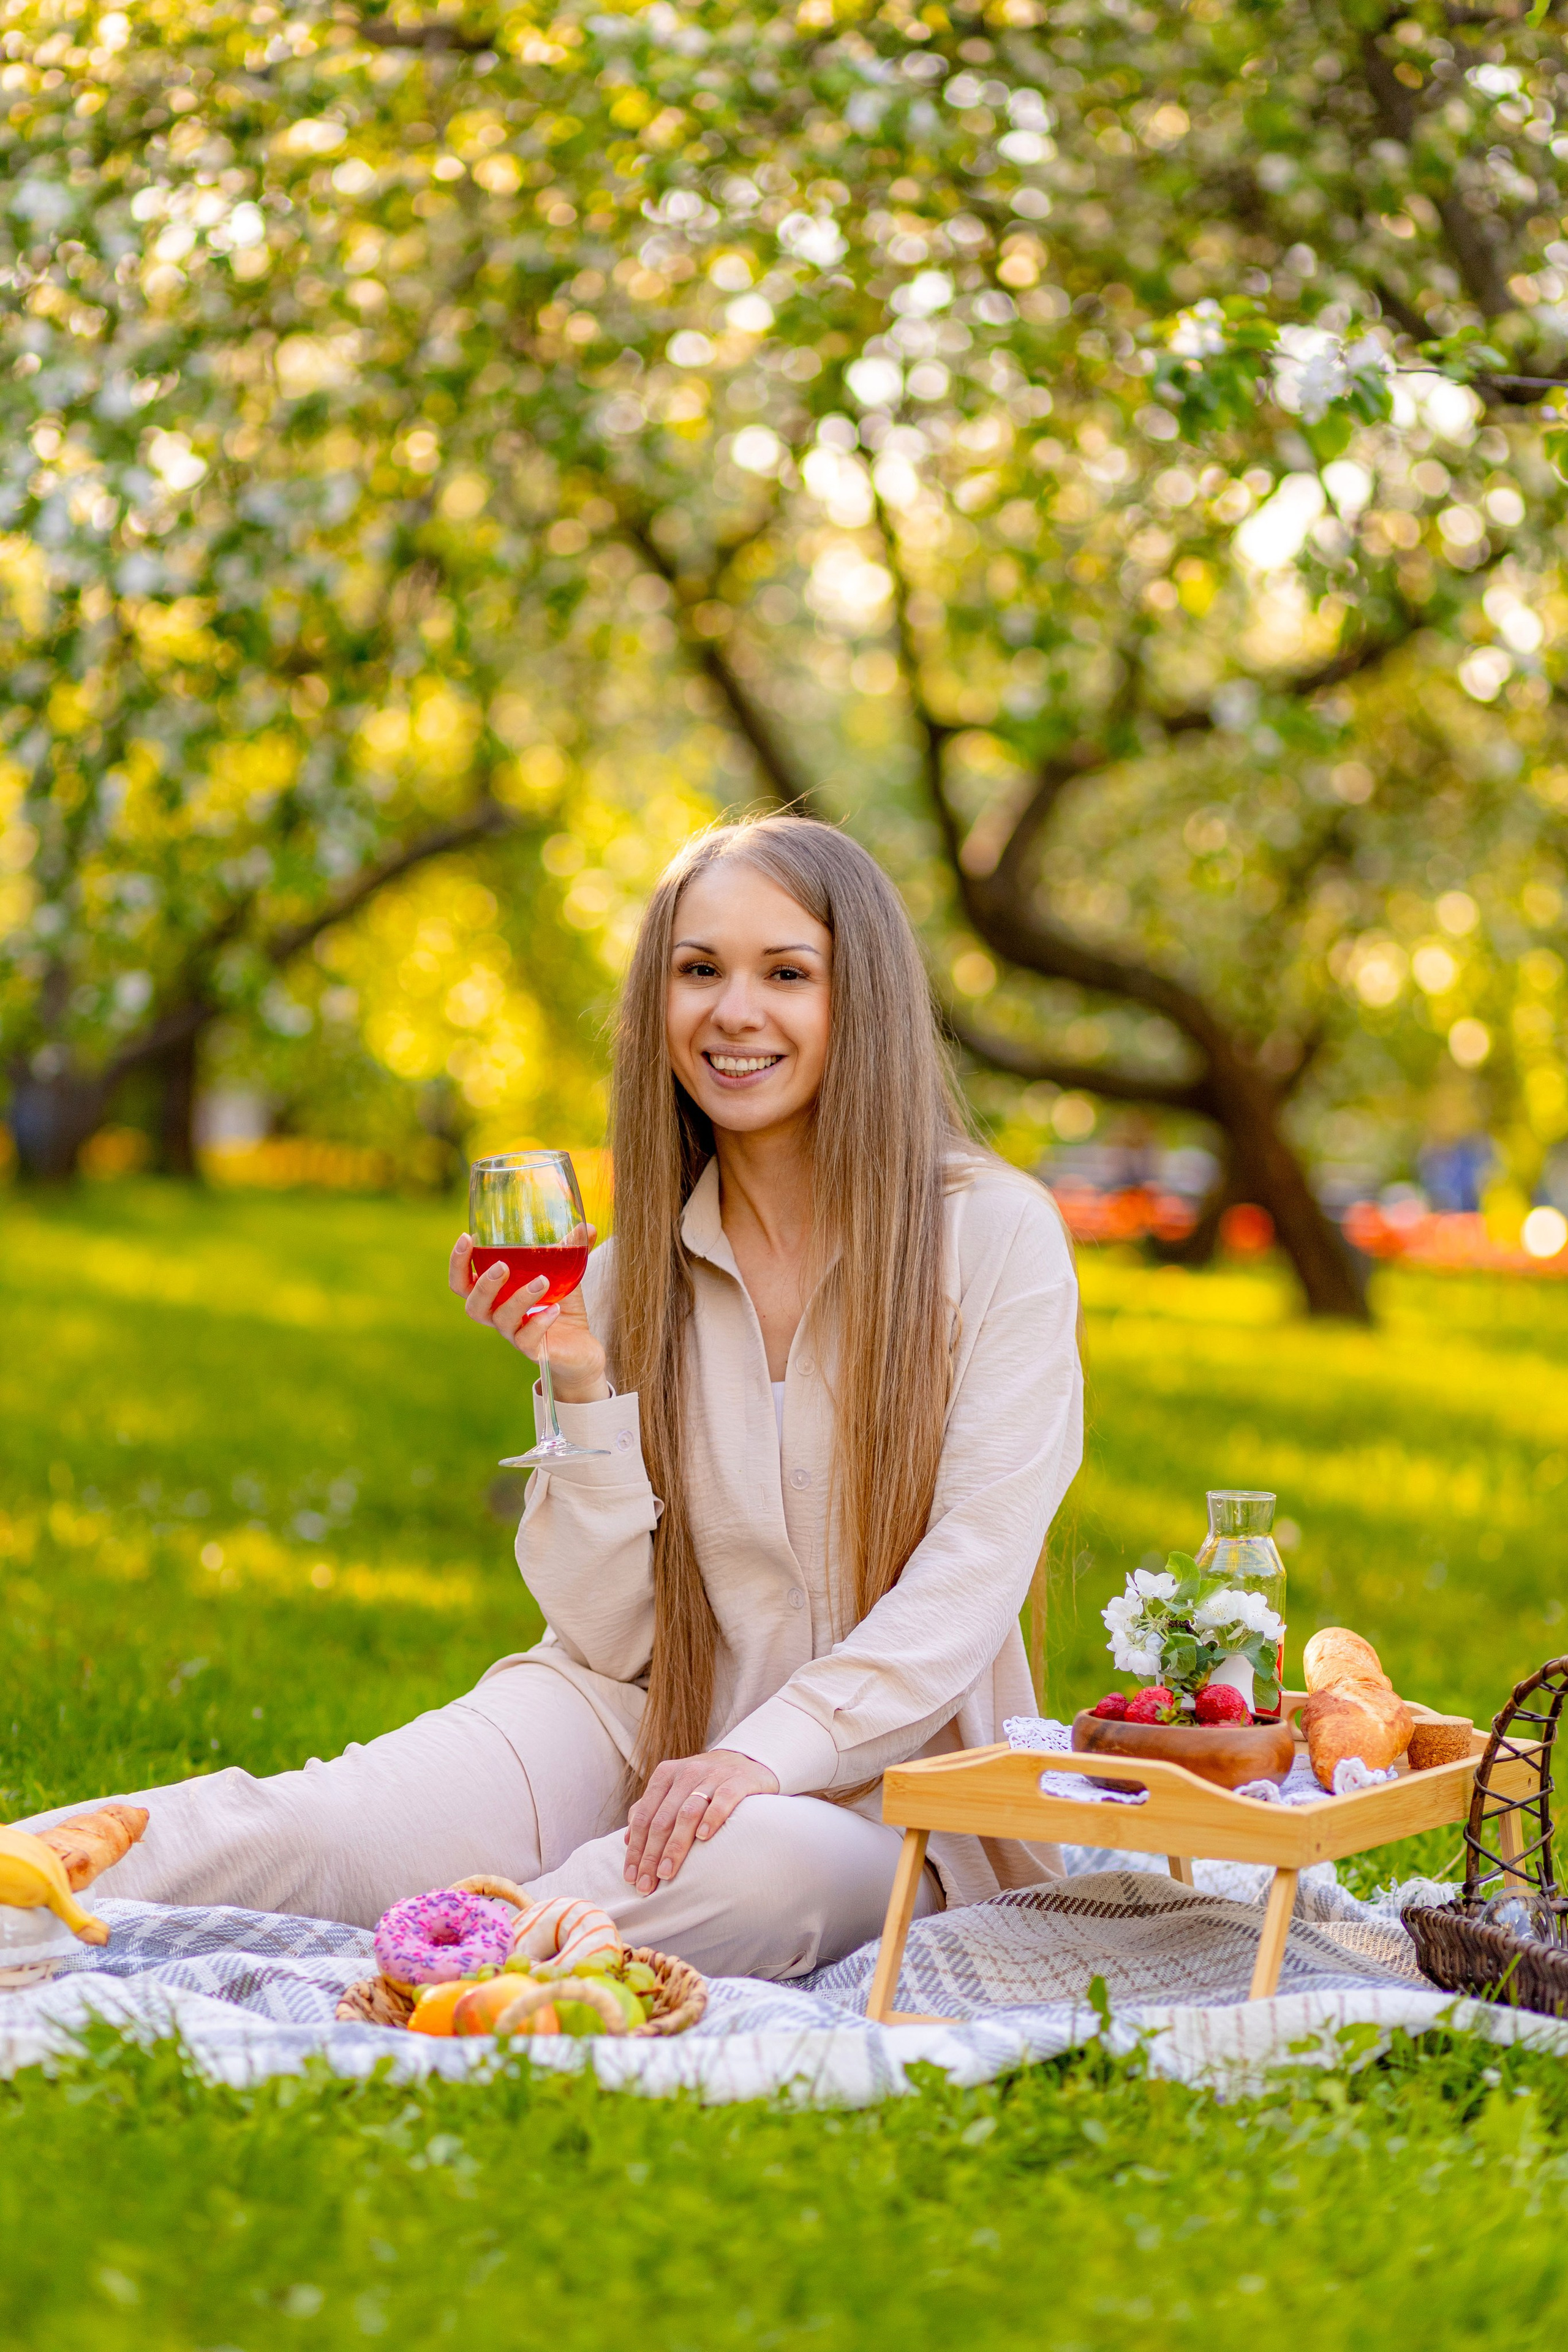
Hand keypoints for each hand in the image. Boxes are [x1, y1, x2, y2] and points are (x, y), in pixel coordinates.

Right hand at [448, 1228, 609, 1403]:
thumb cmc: (562, 1307)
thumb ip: (571, 1250)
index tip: (466, 1238)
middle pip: (473, 1306)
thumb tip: (587, 1226)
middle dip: (483, 1284)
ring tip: (542, 1281)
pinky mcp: (534, 1351)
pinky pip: (527, 1339)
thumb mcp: (566, 1275)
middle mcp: (499, 1316)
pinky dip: (540, 1321)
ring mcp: (515, 1335)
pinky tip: (555, 1308)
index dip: (458, 1263)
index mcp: (496, 1296)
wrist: (581, 1348)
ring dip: (519, 1297)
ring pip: (502, 1319)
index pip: (463, 1283)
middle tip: (502, 1266)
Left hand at [622, 1750, 779, 1893]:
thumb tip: (627, 1840)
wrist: (748, 1760)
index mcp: (666, 1775)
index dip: (636, 1849)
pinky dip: (712, 1818)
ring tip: (667, 1873)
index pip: (644, 1817)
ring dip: (675, 1846)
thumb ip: (651, 1809)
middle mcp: (686, 1773)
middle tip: (647, 1886)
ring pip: (687, 1813)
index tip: (631, 1877)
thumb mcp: (676, 1789)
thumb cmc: (705, 1784)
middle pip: (663, 1819)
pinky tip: (703, 1838)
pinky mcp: (737, 1780)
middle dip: (651, 1855)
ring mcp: (712, 1775)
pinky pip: (723, 1799)